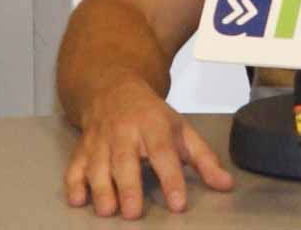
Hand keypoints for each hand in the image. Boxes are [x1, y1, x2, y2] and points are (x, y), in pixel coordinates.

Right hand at [64, 77, 233, 218]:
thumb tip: (226, 185)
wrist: (113, 88)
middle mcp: (125, 131)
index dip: (171, 178)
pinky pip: (74, 166)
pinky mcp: (82, 149)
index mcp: (154, 124)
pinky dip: (74, 183)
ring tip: (109, 212)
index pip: (163, 152)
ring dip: (101, 189)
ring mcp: (100, 140)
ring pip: (98, 165)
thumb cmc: (150, 115)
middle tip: (133, 213)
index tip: (178, 203)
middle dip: (129, 187)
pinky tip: (78, 199)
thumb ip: (203, 159)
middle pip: (126, 159)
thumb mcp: (181, 130)